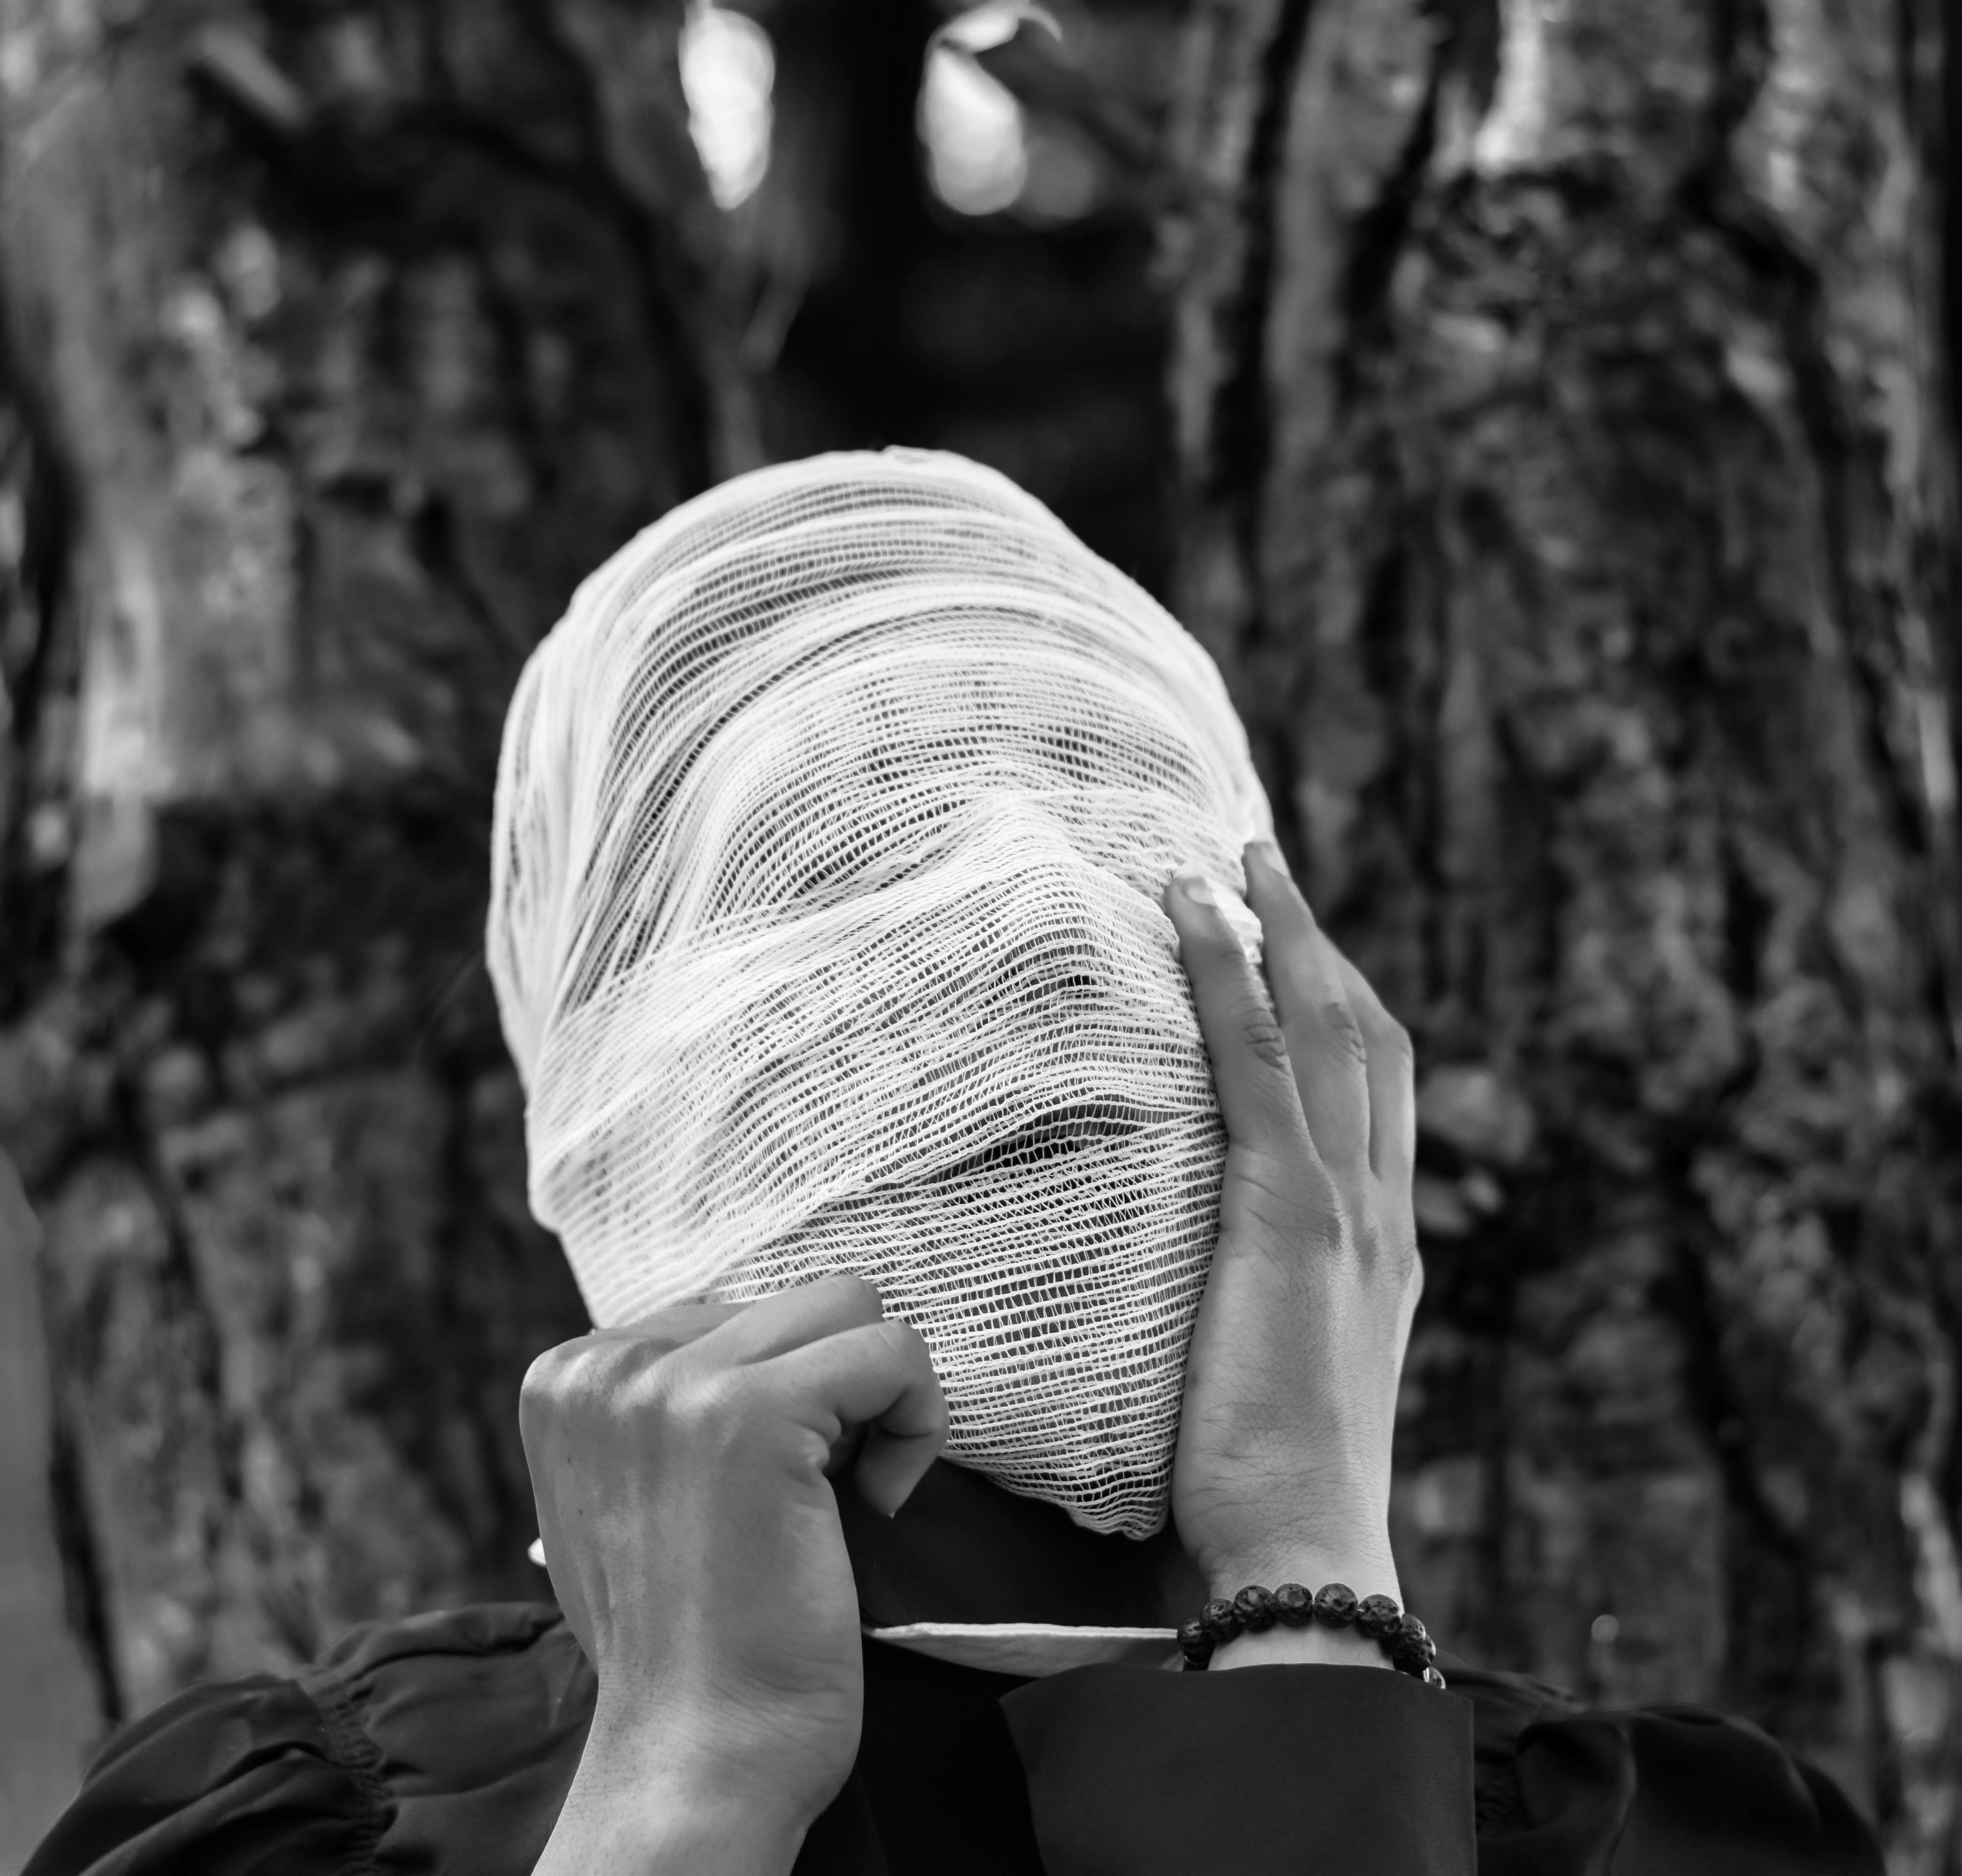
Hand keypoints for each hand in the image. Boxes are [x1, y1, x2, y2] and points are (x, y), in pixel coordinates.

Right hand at [523, 1275, 944, 1873]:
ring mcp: (670, 1384)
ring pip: (848, 1303)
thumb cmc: (691, 1639)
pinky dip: (917, 1420)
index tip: (776, 1488)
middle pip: (790, 1301)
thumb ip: (668, 1404)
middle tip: (820, 1495)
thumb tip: (757, 1332)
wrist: (699, 1754)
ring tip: (852, 1490)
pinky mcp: (752, 1412)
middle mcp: (603, 1365)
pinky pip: (891, 1349)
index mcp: (569, 1375)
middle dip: (830, 1388)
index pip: (730, 1312)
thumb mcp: (638, 1491)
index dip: (782, 1393)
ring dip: (877, 1394)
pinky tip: (883, 1503)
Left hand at [1165, 840, 1420, 1668]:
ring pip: (1323, 1027)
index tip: (1295, 952)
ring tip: (1230, 862)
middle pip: (1364, 1037)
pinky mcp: (1289, 1215)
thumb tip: (1206, 1291)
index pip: (1372, 1096)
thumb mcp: (1276, 1379)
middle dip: (1317, 944)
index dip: (1338, 1008)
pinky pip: (1254, 1061)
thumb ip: (1263, 1315)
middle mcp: (1379, 1212)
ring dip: (1277, 932)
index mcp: (1381, 1249)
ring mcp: (1344, 1207)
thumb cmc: (1265, 1494)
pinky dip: (1228, 975)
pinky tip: (1192, 913)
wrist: (1301, 1557)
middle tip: (1263, 870)